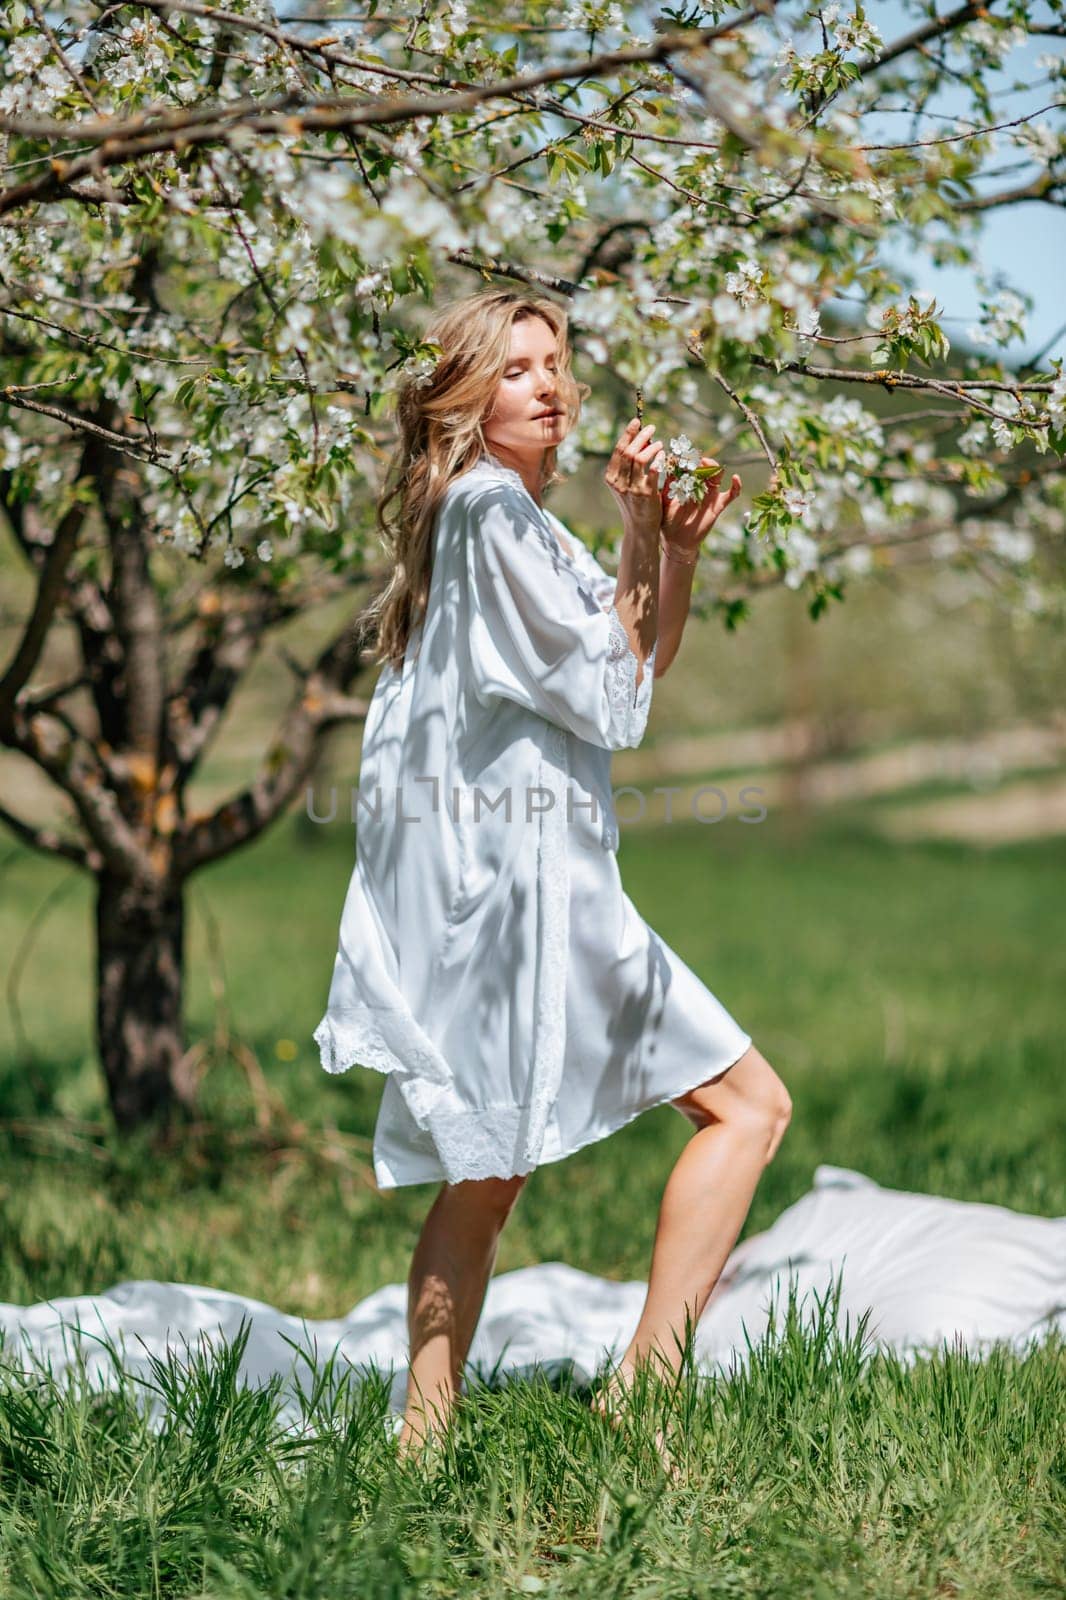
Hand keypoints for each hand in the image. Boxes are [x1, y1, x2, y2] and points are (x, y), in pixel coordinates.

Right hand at [605, 419, 665, 538]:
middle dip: (640, 436)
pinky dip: (659, 459)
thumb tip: (640, 442)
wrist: (639, 529)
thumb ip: (628, 467)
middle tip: (651, 428)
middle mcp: (618, 482)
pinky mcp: (645, 494)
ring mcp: (631, 488)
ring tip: (660, 443)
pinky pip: (653, 470)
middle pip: (628, 451)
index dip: (628, 433)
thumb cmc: (635, 505)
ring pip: (639, 458)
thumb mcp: (626, 485)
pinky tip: (663, 455)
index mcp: (611, 477)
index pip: (618, 450)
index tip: (637, 421)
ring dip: (651, 446)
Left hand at [660, 456, 742, 556]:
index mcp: (687, 482)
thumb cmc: (668, 519)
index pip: (691, 466)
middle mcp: (700, 486)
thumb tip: (665, 466)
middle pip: (705, 467)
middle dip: (701, 460)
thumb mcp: (665, 500)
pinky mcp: (718, 505)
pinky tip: (735, 478)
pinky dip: (736, 486)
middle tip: (694, 458)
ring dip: (714, 468)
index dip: (688, 458)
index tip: (682, 453)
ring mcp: (710, 494)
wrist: (676, 539)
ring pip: (717, 476)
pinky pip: (731, 495)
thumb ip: (667, 484)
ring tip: (707, 464)